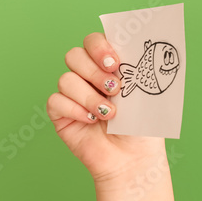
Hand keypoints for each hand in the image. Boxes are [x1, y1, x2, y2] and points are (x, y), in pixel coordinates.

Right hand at [46, 32, 165, 183]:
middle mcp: (88, 77)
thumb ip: (138, 68)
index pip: (94, 41)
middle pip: (74, 55)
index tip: (115, 62)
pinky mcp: (61, 114)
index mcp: (109, 66)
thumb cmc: (143, 126)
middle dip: (94, 71)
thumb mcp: (146, 92)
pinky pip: (55, 101)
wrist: (134, 158)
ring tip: (109, 114)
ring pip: (65, 79)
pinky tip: (91, 121)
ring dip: (90, 97)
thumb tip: (139, 46)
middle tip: (115, 89)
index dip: (100, 47)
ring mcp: (73, 95)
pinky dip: (75, 110)